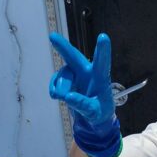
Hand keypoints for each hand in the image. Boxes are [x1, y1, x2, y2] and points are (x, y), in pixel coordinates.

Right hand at [49, 32, 121, 156]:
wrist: (92, 119)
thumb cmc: (100, 113)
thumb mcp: (95, 113)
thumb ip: (84, 106)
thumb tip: (68, 96)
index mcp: (101, 78)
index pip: (102, 62)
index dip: (102, 50)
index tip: (103, 37)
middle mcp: (87, 71)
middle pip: (74, 57)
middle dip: (64, 48)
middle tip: (52, 37)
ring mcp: (75, 74)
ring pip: (63, 75)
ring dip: (61, 88)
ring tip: (63, 99)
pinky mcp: (65, 79)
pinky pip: (55, 80)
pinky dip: (55, 89)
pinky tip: (57, 96)